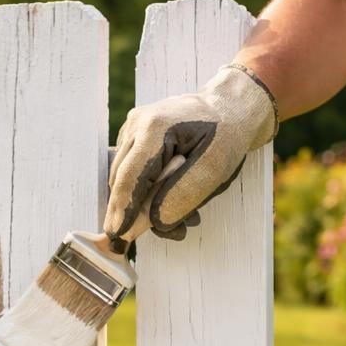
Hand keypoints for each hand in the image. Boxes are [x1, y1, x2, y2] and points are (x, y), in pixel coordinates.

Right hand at [104, 63, 277, 241]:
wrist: (229, 109)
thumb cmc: (226, 136)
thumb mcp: (215, 169)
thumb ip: (184, 195)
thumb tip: (155, 222)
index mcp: (155, 127)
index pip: (130, 176)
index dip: (122, 208)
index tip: (116, 235)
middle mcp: (136, 125)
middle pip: (123, 180)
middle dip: (138, 212)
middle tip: (170, 233)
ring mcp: (132, 130)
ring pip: (126, 180)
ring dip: (148, 205)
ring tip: (187, 218)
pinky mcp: (134, 139)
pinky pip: (133, 173)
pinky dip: (149, 193)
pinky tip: (176, 201)